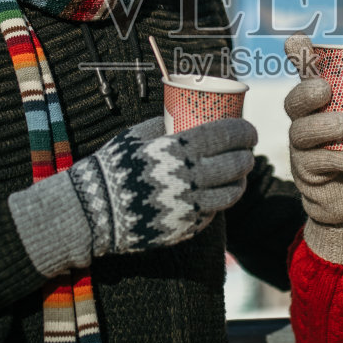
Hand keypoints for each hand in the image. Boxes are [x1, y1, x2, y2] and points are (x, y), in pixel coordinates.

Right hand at [9, 116, 256, 274]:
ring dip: (240, 181)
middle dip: (247, 155)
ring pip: (232, 193)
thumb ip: (164, 125)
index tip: (249, 130)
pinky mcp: (187, 228)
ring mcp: (190, 207)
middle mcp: (189, 178)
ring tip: (239, 174)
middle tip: (247, 151)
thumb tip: (187, 114)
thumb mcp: (135, 136)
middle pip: (236, 164)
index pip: (225, 135)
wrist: (93, 212)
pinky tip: (216, 193)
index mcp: (178, 150)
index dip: (244, 130)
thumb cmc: (112, 167)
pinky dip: (219, 202)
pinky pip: (213, 213)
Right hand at [283, 34, 342, 264]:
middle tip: (325, 89)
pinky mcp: (307, 176)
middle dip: (306, 92)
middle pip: (293, 102)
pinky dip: (341, 159)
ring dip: (322, 126)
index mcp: (323, 106)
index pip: (306, 76)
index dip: (298, 56)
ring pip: (300, 132)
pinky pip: (317, 164)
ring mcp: (302, 150)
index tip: (296, 39)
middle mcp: (306, 123)